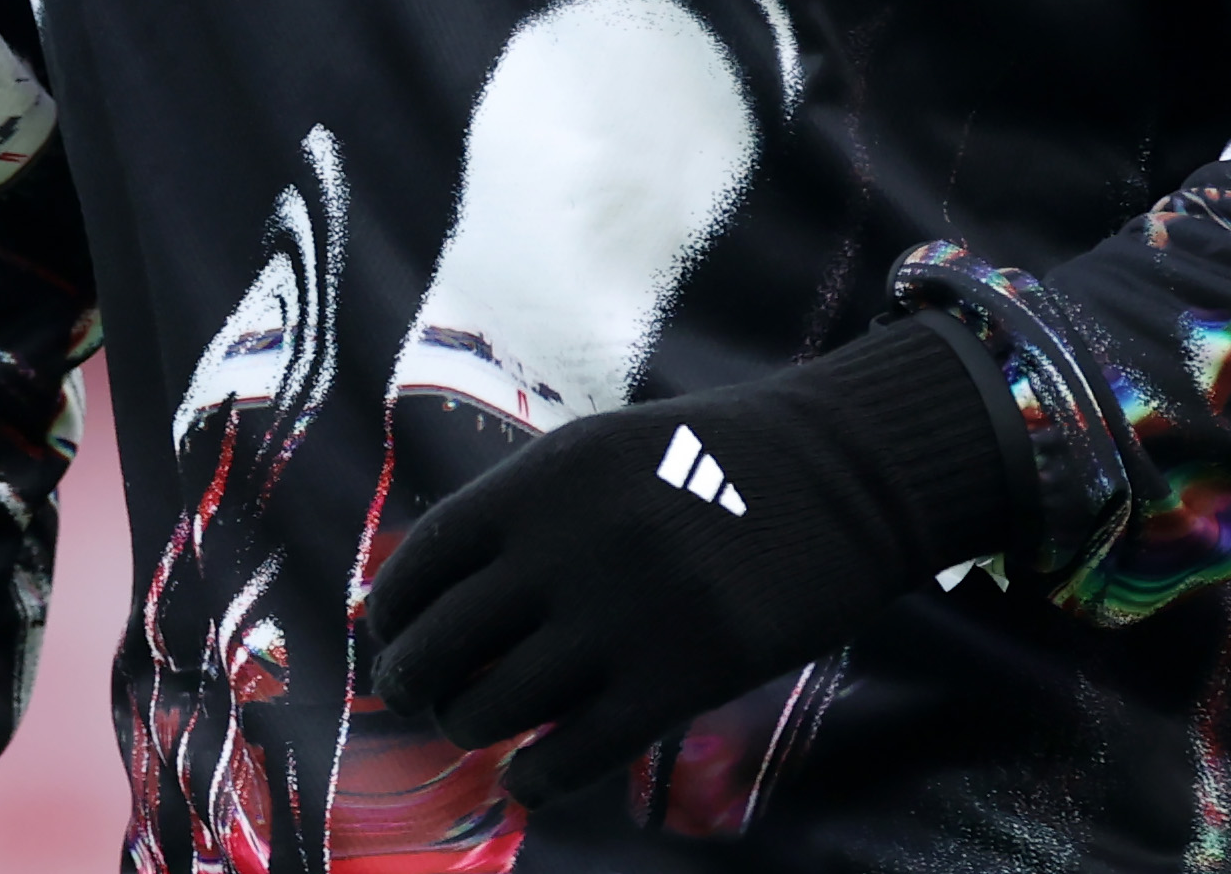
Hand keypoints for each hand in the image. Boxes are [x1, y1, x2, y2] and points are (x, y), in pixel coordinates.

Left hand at [358, 318, 1010, 808]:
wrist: (842, 478)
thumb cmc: (714, 462)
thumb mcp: (602, 453)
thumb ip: (525, 512)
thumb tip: (437, 592)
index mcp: (544, 479)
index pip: (424, 560)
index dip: (392, 612)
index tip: (387, 636)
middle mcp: (569, 546)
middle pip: (442, 643)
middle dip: (413, 682)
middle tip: (421, 696)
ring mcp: (623, 617)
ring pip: (493, 708)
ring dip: (472, 729)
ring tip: (480, 729)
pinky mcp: (680, 680)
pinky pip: (571, 756)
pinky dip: (534, 778)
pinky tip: (531, 774)